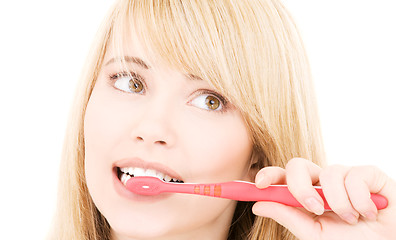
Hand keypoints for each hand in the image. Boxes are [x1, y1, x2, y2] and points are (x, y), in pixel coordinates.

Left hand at [252, 158, 395, 239]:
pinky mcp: (367, 174)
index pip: (281, 177)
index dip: (268, 175)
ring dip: (339, 203)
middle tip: (314, 208)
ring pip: (328, 173)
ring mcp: (343, 176)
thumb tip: (257, 205)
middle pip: (297, 165)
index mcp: (305, 195)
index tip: (258, 184)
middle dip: (300, 186)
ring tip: (351, 219)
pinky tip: (368, 212)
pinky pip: (355, 175)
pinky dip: (361, 200)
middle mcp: (321, 182)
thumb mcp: (313, 233)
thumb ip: (287, 216)